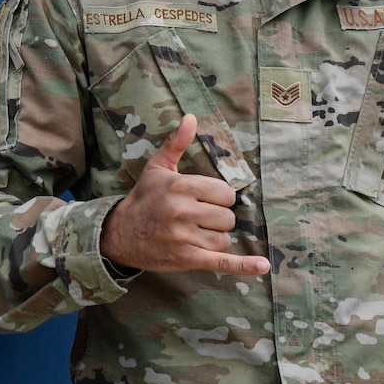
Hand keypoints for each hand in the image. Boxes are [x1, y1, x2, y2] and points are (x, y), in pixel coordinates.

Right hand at [100, 114, 269, 276]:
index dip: (220, 198)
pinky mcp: (186, 258)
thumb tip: (192, 117)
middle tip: (199, 218)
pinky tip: (262, 266)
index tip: (205, 200)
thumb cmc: (144, 198)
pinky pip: (222, 262)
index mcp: (181, 186)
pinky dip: (244, 266)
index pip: (225, 193)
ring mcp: (185, 237)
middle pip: (227, 217)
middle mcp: (183, 210)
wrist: (120, 233)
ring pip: (223, 239)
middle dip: (218, 218)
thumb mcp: (158, 168)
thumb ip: (177, 143)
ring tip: (197, 234)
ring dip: (216, 238)